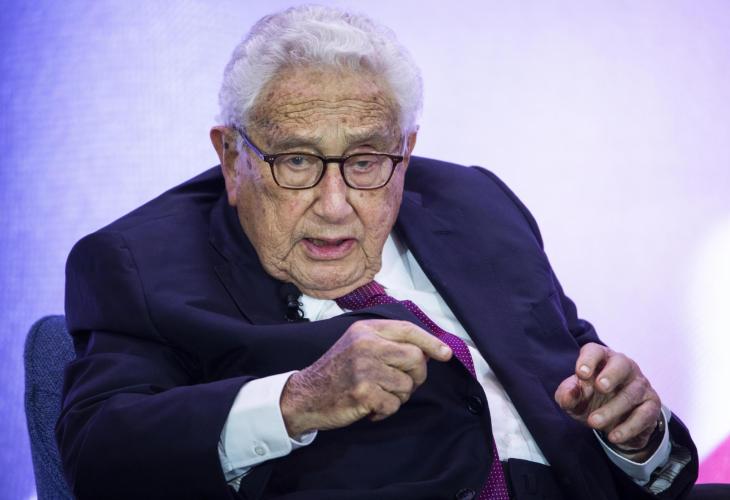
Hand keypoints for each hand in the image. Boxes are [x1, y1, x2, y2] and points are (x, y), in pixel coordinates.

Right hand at [280, 319, 451, 436]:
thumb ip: (387, 342)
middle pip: (415, 358)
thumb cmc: (337, 371)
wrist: (305, 396)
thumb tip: (426, 351)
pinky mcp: (363, 393)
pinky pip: (394, 405)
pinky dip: (385, 411)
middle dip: (416, 376)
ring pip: (407, 384)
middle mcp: (367, 345)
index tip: (446, 354)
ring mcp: (365, 369)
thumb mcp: (357, 344)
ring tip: (378, 394)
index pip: (408, 329)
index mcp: (366, 330)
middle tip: (401, 384)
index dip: (431, 341)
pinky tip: (370, 407)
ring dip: (398, 396)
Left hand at [554, 343, 661, 458]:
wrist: (613, 424)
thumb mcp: (573, 399)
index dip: (588, 360)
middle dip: (611, 375)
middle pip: (621, 364)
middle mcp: (624, 366)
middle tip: (600, 387)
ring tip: (593, 423)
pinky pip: (644, 414)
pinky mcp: (651, 405)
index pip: (595, 351)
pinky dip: (628, 427)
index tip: (581, 374)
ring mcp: (640, 384)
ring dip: (612, 409)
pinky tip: (613, 436)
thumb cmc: (590, 401)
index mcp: (601, 359)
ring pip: (631, 393)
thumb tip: (571, 392)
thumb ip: (567, 394)